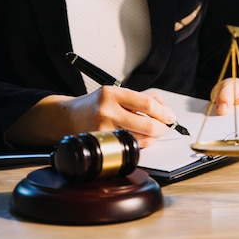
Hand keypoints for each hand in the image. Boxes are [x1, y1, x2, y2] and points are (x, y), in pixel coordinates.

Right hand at [5, 86, 176, 147]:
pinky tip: (141, 139)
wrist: (69, 117)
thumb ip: (142, 97)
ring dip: (153, 138)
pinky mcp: (102, 143)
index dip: (163, 112)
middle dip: (161, 128)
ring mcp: (103, 129)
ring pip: (140, 139)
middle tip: (164, 127)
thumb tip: (165, 109)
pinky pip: (129, 146)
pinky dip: (141, 144)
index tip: (170, 116)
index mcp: (112, 93)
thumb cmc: (97, 104)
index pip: (146, 103)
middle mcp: (107, 110)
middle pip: (147, 124)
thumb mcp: (116, 92)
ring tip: (153, 133)